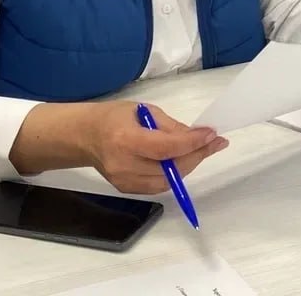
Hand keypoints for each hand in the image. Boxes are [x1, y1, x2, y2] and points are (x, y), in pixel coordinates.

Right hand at [82, 101, 227, 194]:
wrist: (86, 136)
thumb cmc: (115, 117)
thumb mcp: (144, 111)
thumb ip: (171, 127)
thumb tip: (199, 137)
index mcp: (125, 140)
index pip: (165, 148)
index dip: (192, 143)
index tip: (212, 134)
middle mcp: (123, 165)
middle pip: (169, 168)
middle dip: (196, 155)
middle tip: (214, 142)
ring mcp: (124, 181)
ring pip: (168, 181)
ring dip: (188, 165)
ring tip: (202, 150)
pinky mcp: (126, 190)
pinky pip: (159, 186)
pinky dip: (174, 174)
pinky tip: (183, 160)